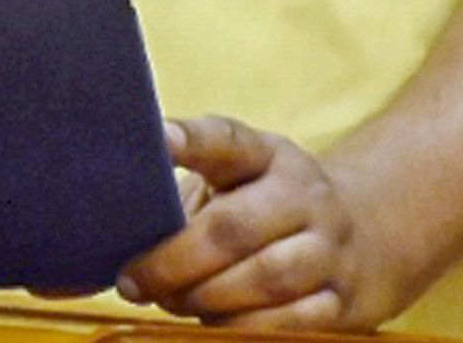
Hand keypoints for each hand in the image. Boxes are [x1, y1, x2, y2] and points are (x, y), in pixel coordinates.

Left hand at [116, 117, 421, 329]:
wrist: (369, 233)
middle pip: (235, 227)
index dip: (191, 139)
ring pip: (267, 278)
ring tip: (172, 301)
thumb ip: (178, 200)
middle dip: (175, 260)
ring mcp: (330, 247)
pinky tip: (215, 324)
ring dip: (208, 298)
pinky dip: (246, 327)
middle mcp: (303, 195)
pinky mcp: (344, 298)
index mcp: (265, 156)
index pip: (226, 139)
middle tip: (133, 281)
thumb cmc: (265, 208)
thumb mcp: (233, 182)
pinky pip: (295, 322)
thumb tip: (94, 251)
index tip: (159, 140)